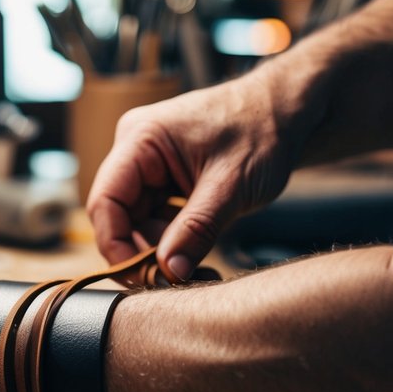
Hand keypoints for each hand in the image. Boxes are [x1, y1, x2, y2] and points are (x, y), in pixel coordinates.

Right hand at [86, 72, 296, 277]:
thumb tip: (169, 273)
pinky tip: (196, 248)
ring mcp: (149, 162)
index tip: (140, 277)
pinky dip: (172, 237)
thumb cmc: (262, 132)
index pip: (105, 201)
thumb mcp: (231, 186)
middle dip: (142, 250)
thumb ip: (197, 230)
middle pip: (118, 214)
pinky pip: (155, 214)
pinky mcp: (165, 175)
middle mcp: (136, 148)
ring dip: (160, 247)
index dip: (115, 245)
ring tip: (194, 264)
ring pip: (137, 219)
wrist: (287, 112)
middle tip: (174, 278)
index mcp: (140, 139)